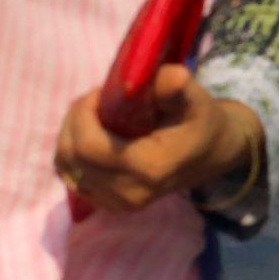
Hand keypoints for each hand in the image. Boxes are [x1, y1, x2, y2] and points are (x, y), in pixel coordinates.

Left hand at [55, 65, 262, 213]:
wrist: (212, 153)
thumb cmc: (201, 122)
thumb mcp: (195, 100)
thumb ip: (178, 88)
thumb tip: (172, 75)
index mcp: (149, 168)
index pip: (89, 147)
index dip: (82, 115)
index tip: (98, 93)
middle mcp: (130, 192)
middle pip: (72, 155)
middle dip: (75, 120)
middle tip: (95, 101)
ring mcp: (118, 203)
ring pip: (66, 166)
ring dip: (70, 134)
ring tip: (93, 116)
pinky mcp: (110, 204)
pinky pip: (72, 176)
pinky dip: (72, 153)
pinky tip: (92, 136)